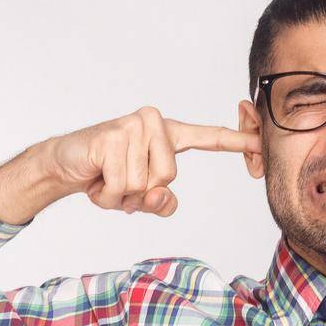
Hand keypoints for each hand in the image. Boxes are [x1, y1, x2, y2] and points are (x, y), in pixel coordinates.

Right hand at [43, 106, 260, 215]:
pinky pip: (123, 184)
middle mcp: (154, 123)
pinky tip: (97, 178)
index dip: (236, 142)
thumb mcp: (141, 197)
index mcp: (168, 135)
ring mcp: (133, 125)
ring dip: (122, 195)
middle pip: (169, 177)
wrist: (64, 165)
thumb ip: (161, 202)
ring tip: (108, 178)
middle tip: (120, 181)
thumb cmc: (108, 177)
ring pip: (145, 183)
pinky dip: (108, 194)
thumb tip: (163, 197)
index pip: (207, 138)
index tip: (261, 142)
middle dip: (142, 193)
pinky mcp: (113, 135)